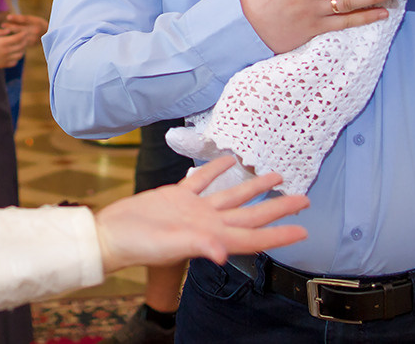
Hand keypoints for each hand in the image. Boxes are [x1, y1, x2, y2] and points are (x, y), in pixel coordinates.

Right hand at [0, 27, 28, 68]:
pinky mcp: (4, 65)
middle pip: (21, 46)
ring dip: (22, 50)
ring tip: (21, 46)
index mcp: (3, 43)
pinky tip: (14, 54)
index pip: (18, 38)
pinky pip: (15, 62)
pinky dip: (17, 58)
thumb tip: (10, 30)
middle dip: (25, 41)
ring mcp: (5, 59)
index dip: (23, 34)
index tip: (25, 32)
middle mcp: (6, 51)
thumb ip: (1, 32)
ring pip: (20, 55)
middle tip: (25, 38)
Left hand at [2, 13, 47, 42]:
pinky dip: (15, 39)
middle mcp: (35, 30)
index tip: (7, 17)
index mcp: (36, 22)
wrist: (50, 34)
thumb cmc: (39, 24)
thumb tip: (9, 17)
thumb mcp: (33, 19)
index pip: (24, 19)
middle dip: (10, 26)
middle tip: (3, 24)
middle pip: (20, 28)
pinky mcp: (32, 44)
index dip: (16, 18)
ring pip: (20, 36)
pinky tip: (9, 38)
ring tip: (3, 30)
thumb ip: (22, 19)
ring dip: (11, 33)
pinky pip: (21, 42)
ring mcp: (34, 38)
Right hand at [94, 156, 308, 272]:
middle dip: (277, 208)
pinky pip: (202, 180)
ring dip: (253, 186)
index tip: (302, 230)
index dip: (279, 234)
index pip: (253, 236)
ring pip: (232, 195)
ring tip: (275, 176)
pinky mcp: (176, 196)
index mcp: (211, 236)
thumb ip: (197, 246)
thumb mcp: (168, 246)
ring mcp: (194, 209)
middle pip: (251, 214)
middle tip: (303, 200)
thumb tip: (221, 254)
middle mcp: (208, 223)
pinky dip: (215, 170)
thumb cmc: (137, 244)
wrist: (111, 234)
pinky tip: (227, 159)